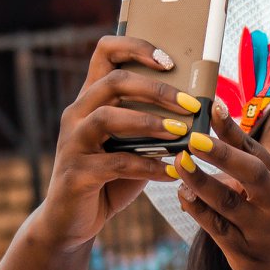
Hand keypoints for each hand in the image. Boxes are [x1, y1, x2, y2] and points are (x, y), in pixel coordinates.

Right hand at [28, 35, 196, 252]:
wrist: (72, 221)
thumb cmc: (110, 179)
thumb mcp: (133, 146)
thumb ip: (153, 127)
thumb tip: (197, 112)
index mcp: (91, 99)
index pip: (105, 52)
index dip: (136, 47)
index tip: (169, 60)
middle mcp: (77, 114)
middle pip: (113, 82)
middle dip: (156, 90)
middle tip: (190, 104)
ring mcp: (73, 142)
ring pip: (108, 117)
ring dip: (149, 123)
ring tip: (181, 133)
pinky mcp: (76, 173)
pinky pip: (115, 163)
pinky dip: (148, 166)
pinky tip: (172, 172)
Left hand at [170, 104, 269, 269]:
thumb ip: (254, 173)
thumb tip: (216, 142)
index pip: (256, 149)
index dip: (233, 128)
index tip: (212, 106)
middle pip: (249, 172)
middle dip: (221, 153)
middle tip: (194, 138)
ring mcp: (261, 230)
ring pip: (226, 202)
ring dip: (199, 181)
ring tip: (178, 164)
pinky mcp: (246, 254)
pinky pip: (217, 228)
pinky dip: (198, 210)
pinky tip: (184, 196)